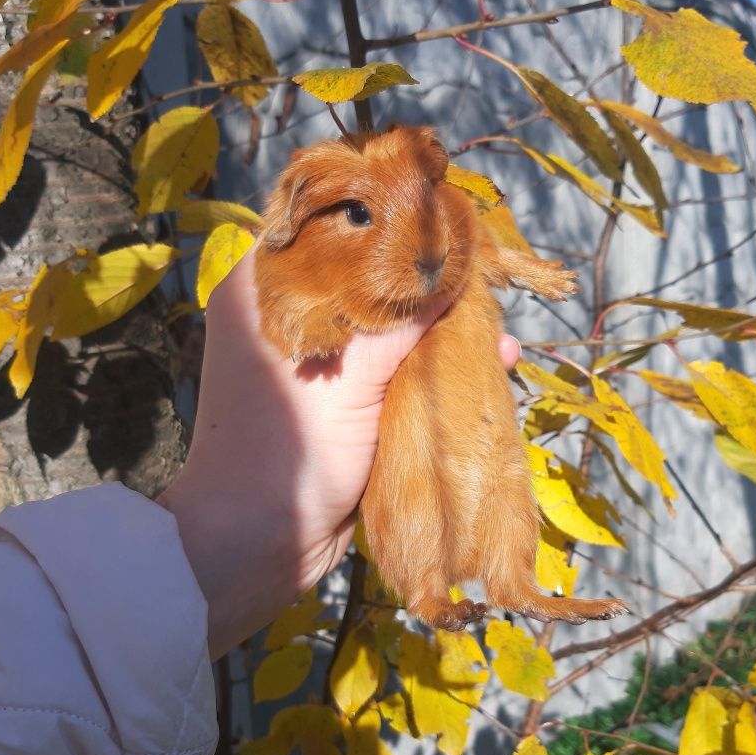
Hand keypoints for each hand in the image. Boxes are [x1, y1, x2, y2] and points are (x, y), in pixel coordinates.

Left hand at [158, 245, 521, 658]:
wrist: (258, 544)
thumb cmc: (289, 449)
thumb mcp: (350, 376)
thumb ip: (402, 322)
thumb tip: (457, 269)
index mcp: (266, 293)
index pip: (327, 226)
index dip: (384, 216)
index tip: (439, 210)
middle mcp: (291, 319)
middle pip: (367, 278)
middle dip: (427, 280)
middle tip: (480, 275)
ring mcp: (319, 363)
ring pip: (387, 327)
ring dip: (441, 330)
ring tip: (497, 331)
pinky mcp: (344, 402)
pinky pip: (393, 370)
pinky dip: (433, 369)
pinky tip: (487, 366)